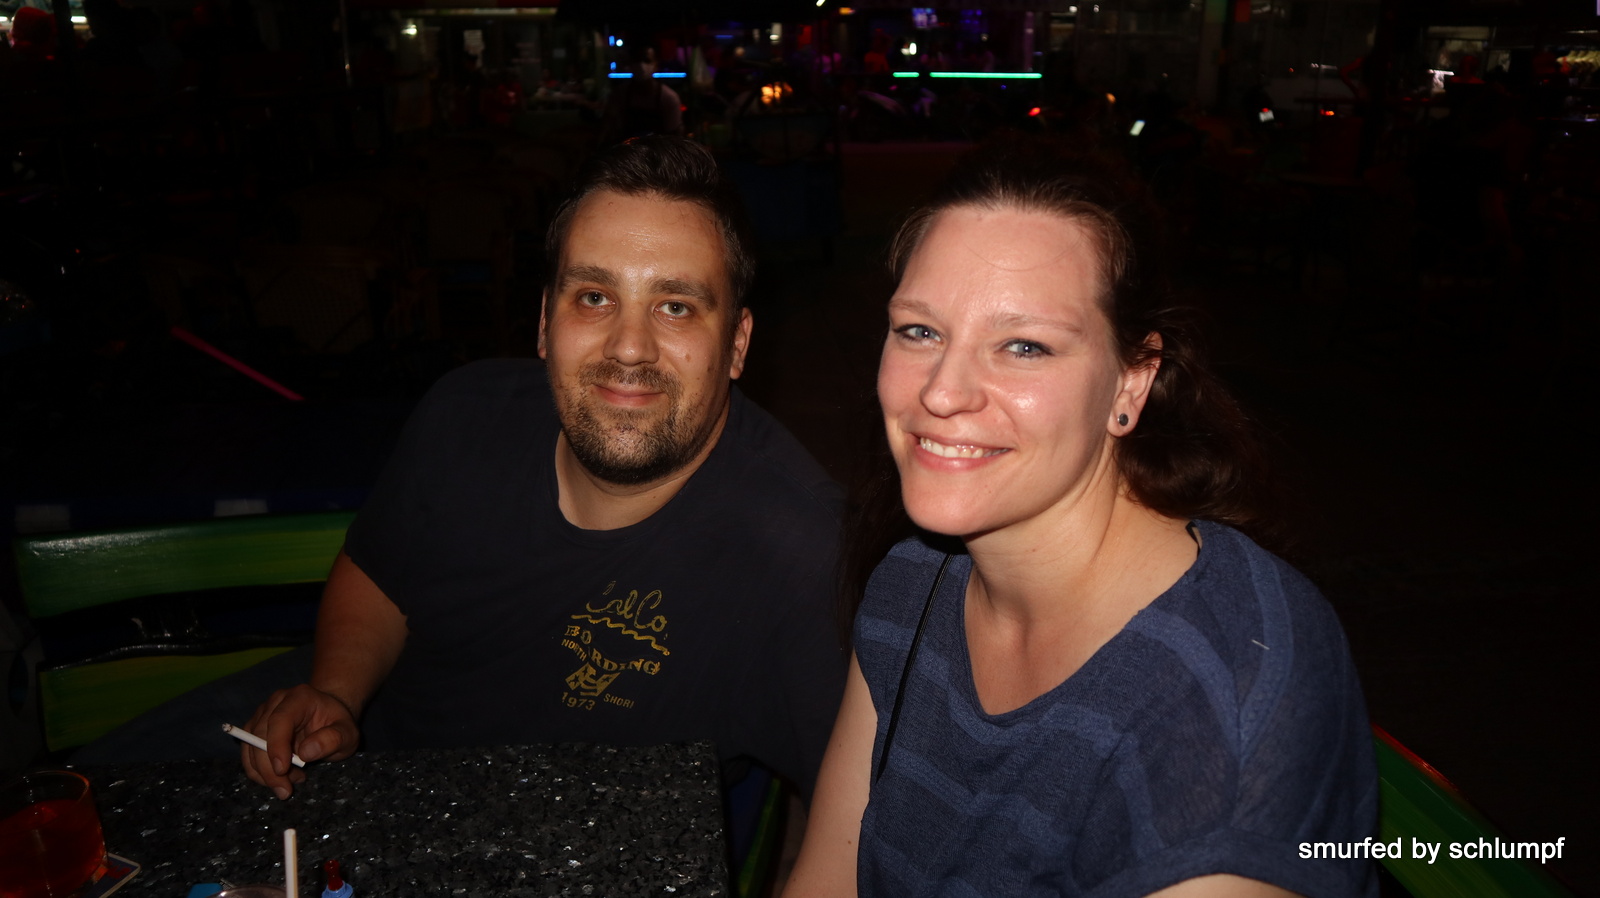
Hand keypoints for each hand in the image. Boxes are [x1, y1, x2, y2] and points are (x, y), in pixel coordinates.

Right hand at [240, 684, 359, 799]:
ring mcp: (262, 715)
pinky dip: (260, 772)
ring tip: (292, 780)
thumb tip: (305, 753)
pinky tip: (282, 777)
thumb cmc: (338, 724)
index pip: (280, 720)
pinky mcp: (254, 729)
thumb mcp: (347, 733)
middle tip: (286, 790)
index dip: (276, 746)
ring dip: (265, 772)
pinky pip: (248, 754)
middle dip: (268, 768)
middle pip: (259, 736)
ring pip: (250, 747)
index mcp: (299, 698)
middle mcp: (276, 703)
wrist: (328, 716)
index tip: (282, 770)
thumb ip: (333, 740)